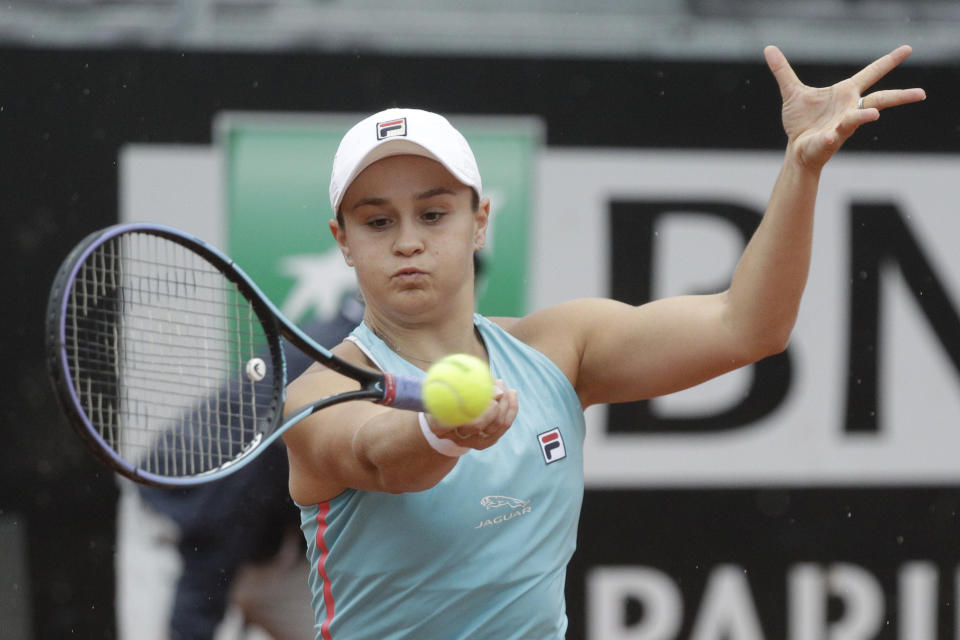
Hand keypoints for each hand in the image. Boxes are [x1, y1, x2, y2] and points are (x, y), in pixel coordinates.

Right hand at [431, 380, 517, 450]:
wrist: (446, 414)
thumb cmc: (445, 394)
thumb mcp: (448, 386)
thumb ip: (465, 384)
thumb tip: (498, 392)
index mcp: (439, 427)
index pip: (451, 422)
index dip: (467, 411)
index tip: (483, 398)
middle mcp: (455, 438)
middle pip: (476, 426)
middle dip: (492, 407)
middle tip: (499, 391)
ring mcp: (472, 442)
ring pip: (494, 426)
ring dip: (504, 404)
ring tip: (503, 385)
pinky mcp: (486, 441)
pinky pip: (503, 426)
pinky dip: (511, 409)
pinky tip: (512, 392)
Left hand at [764, 44, 925, 170]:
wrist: (796, 149)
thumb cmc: (801, 121)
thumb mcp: (792, 91)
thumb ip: (783, 71)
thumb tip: (769, 48)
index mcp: (845, 93)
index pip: (871, 73)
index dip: (888, 62)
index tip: (907, 49)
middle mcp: (849, 108)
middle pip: (880, 99)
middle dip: (900, 96)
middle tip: (921, 94)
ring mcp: (842, 125)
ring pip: (858, 119)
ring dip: (864, 116)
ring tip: (874, 116)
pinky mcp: (829, 141)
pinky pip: (832, 137)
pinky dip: (831, 136)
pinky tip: (831, 135)